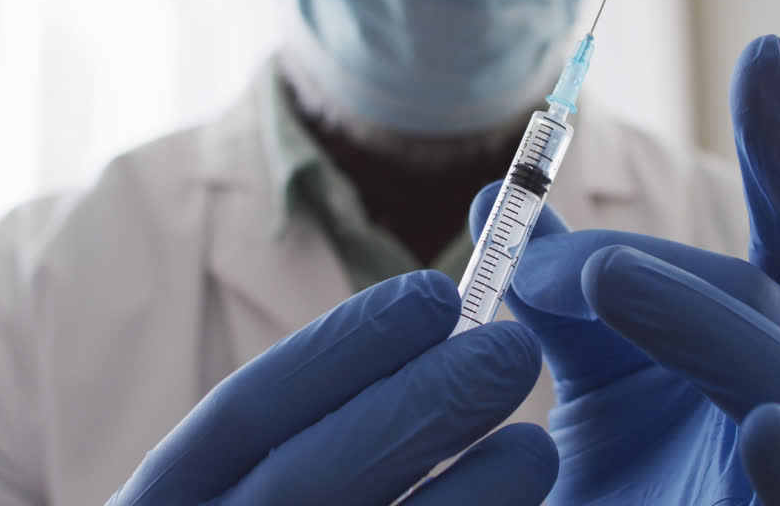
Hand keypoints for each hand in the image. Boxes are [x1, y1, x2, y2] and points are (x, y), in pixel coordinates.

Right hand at [108, 271, 556, 505]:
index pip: (243, 415)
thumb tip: (420, 327)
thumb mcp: (241, 490)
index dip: (343, 347)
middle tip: (512, 350)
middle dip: (417, 408)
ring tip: (538, 444)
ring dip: (463, 500)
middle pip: (305, 481)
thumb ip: (305, 436)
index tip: (435, 295)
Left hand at [471, 35, 779, 504]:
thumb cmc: (635, 464)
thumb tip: (490, 198)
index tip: (766, 47)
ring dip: (702, 331)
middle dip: (680, 276)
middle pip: (774, 303)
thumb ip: (556, 283)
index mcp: (779, 326)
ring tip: (610, 287)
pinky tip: (766, 430)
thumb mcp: (591, 359)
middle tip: (584, 263)